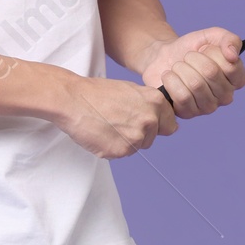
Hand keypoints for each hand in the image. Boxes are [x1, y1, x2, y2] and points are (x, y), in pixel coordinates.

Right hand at [54, 74, 176, 158]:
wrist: (73, 100)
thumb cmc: (97, 93)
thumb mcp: (131, 90)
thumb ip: (149, 105)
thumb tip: (163, 119)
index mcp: (155, 102)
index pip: (170, 125)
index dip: (157, 125)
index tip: (144, 123)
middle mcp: (150, 120)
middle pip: (152, 138)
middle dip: (139, 133)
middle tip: (118, 121)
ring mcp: (136, 137)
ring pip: (137, 147)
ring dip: (125, 141)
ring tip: (108, 125)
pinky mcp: (121, 151)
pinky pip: (121, 154)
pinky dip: (112, 147)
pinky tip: (101, 133)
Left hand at [139, 28, 244, 118]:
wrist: (164, 57)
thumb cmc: (191, 48)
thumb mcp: (212, 36)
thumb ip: (229, 39)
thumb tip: (233, 55)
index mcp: (236, 79)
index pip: (231, 66)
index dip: (214, 53)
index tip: (205, 49)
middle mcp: (226, 96)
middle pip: (211, 72)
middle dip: (193, 58)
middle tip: (187, 57)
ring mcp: (208, 107)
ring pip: (195, 84)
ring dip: (181, 68)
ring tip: (177, 66)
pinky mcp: (189, 113)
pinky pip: (182, 96)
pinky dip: (171, 80)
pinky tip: (169, 76)